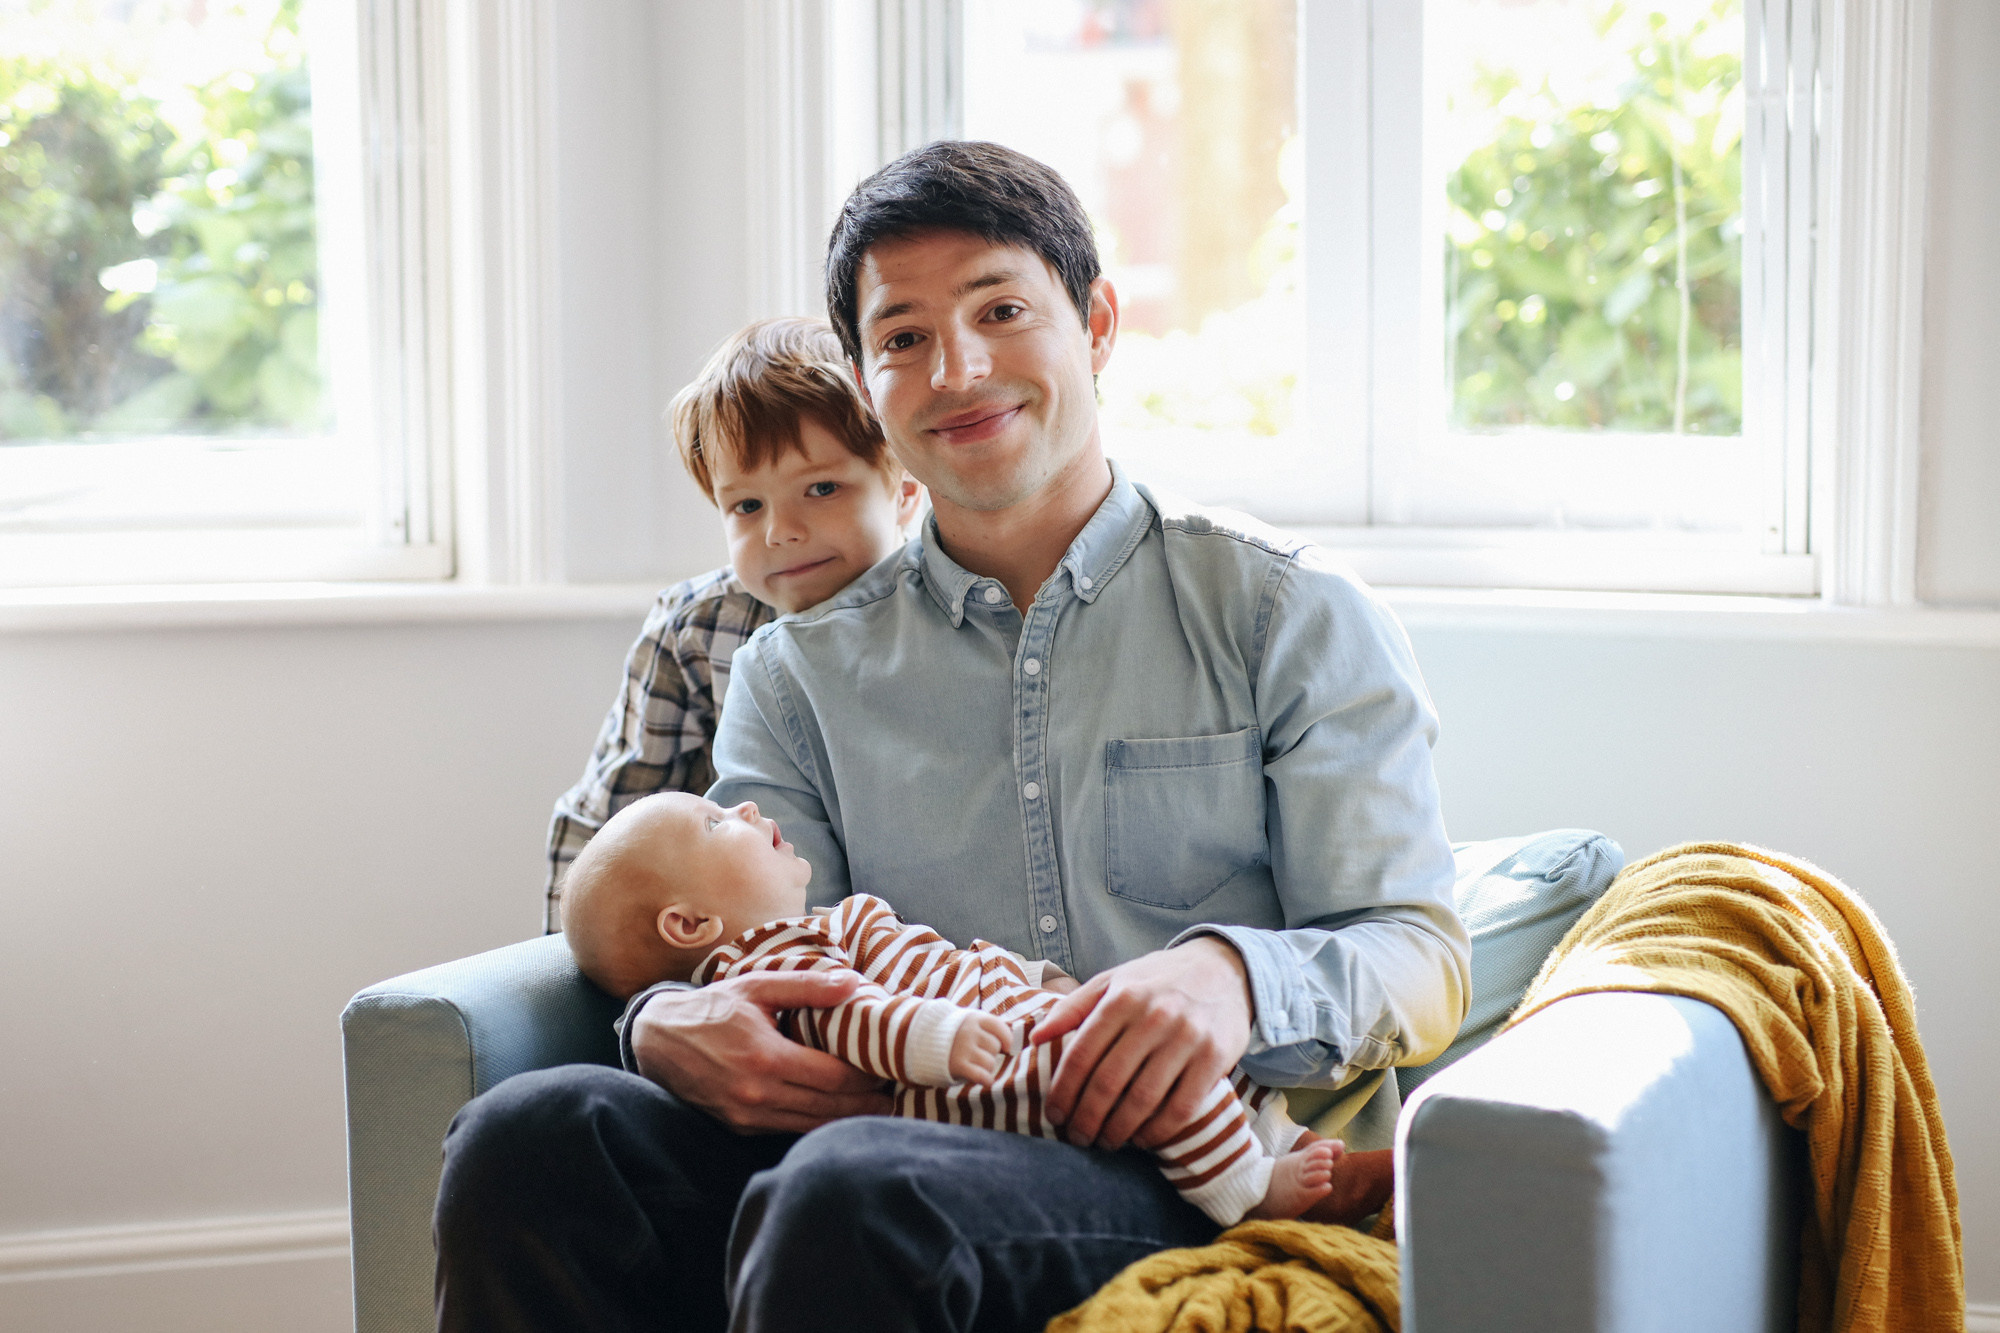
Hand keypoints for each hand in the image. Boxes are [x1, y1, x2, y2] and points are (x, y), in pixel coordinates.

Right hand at [629, 971, 892, 1133]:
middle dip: (865, 1104)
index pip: (834, 1078)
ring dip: (846, 1119)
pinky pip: (789, 1129)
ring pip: (811, 1125)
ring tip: (876, 1107)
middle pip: (829, 1108)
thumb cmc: (711, 1009)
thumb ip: (807, 986)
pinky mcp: (739, 1126)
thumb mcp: (757, 986)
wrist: (657, 1040)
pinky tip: (838, 1112)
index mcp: (765, 1058)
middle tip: (895, 1096)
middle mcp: (757, 1094)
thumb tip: (854, 984)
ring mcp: (747, 1116)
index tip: (889, 1069)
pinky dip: (816, 1123)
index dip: (867, 1078)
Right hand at [947, 1011, 1013, 1084]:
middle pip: (995, 1047)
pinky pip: (982, 1075)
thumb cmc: (952, 1034)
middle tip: (978, 1055)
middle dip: (990, 1053)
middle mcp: (969, 1031)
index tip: (1006, 1047)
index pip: (1000, 1028)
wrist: (922, 1042)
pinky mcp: (958, 1065)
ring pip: (990, 1062)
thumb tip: (1011, 1044)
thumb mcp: (968, 1022)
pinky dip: (986, 1079)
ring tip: (975, 1065)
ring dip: (986, 1067)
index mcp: (974, 1018)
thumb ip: (987, 1028)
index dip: (1006, 1039)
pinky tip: (984, 1079)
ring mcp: (963, 1048)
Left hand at [1031, 936, 1252, 1151]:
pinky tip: (1143, 1139)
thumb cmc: (1159, 980)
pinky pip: (1181, 1107)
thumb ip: (1073, 1006)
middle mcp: (1154, 1016)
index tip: (1054, 1116)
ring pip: (1143, 1099)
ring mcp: (1187, 1037)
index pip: (1082, 1054)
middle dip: (1087, 1118)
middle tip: (1077, 1138)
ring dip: (1119, 1130)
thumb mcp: (1114, 980)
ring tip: (1106, 1142)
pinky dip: (1158, 1131)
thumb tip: (1034, 1037)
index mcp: (1122, 997)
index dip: (1063, 1091)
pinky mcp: (1215, 1058)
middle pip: (1108, 1082)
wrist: (1224, 968)